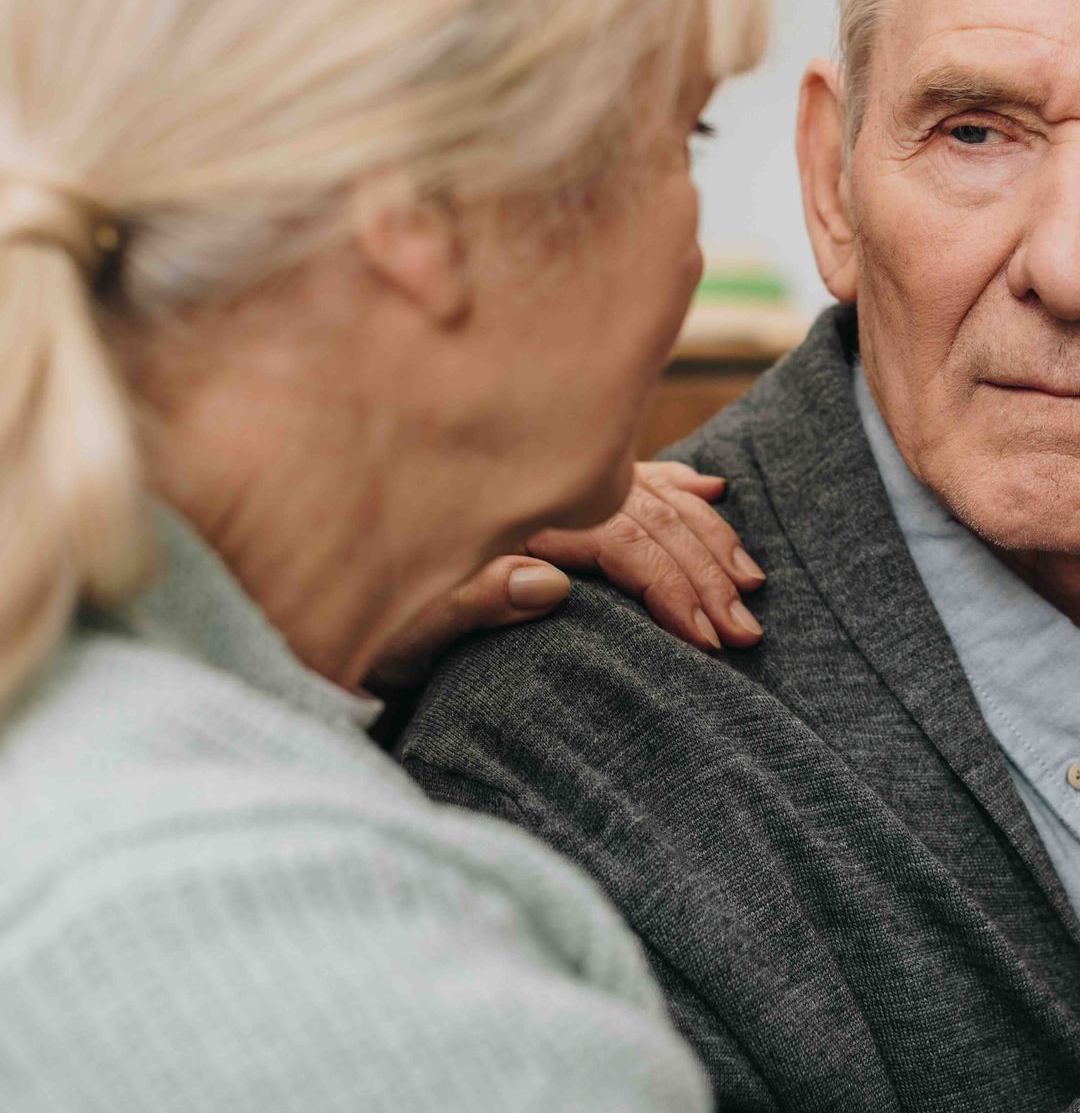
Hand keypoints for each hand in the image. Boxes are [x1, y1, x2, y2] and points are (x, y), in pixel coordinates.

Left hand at [367, 462, 764, 693]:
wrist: (297, 581)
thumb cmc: (345, 622)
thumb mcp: (394, 629)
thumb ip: (469, 601)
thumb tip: (552, 584)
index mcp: (507, 518)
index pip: (619, 543)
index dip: (672, 589)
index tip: (709, 638)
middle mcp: (531, 489)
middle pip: (644, 518)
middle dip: (705, 574)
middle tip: (748, 629)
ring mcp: (539, 483)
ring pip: (648, 497)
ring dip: (705, 538)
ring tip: (749, 579)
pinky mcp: (540, 491)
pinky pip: (627, 475)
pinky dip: (677, 485)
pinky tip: (712, 491)